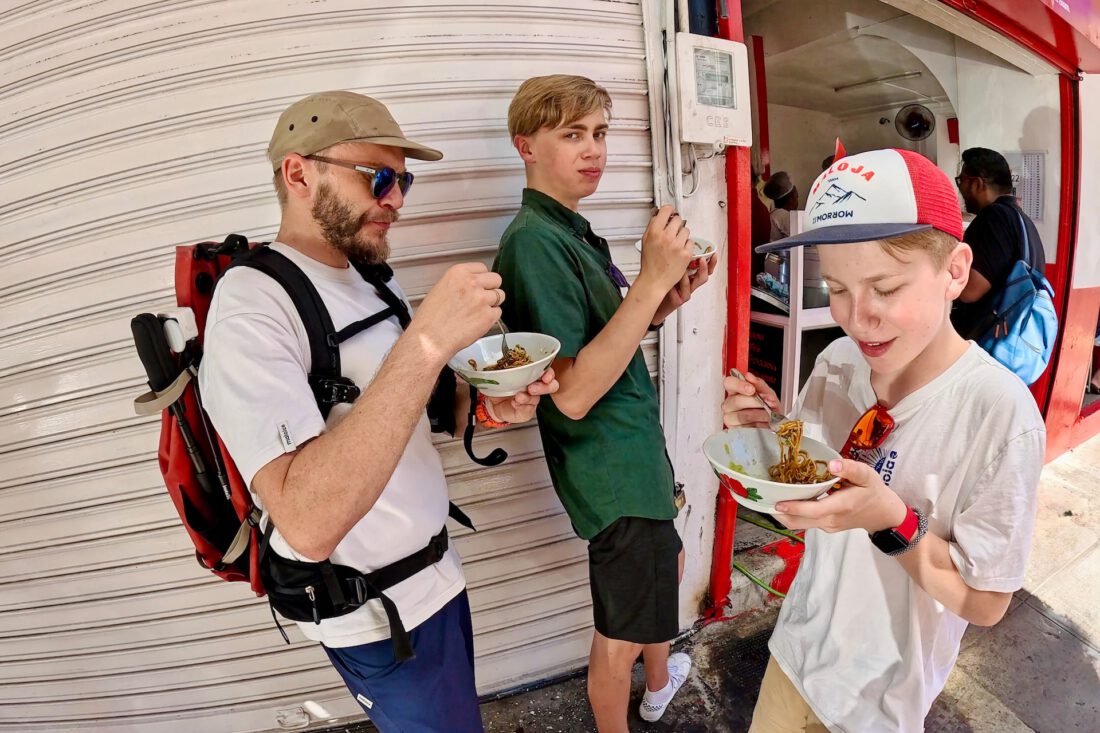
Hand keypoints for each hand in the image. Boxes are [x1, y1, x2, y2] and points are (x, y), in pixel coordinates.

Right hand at [408, 263, 502, 364]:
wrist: (431, 338)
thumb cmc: (431, 318)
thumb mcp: (441, 288)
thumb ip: (460, 283)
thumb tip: (472, 284)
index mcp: (459, 273)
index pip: (482, 267)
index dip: (481, 278)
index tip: (479, 284)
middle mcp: (472, 283)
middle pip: (496, 279)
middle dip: (491, 288)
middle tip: (481, 298)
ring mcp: (482, 299)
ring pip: (500, 296)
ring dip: (492, 303)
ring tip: (478, 312)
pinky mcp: (488, 316)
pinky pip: (498, 312)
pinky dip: (491, 318)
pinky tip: (478, 322)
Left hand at [485, 369, 558, 422]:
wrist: (492, 402)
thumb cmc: (500, 384)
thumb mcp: (500, 371)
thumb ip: (503, 365)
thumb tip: (498, 356)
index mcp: (532, 373)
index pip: (547, 371)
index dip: (549, 372)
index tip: (545, 374)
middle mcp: (535, 386)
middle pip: (551, 386)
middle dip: (544, 387)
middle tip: (531, 388)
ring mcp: (532, 399)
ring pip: (537, 398)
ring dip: (528, 397)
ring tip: (519, 397)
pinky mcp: (527, 411)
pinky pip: (528, 409)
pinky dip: (521, 406)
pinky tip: (514, 403)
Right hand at [637, 205, 693, 293]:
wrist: (654, 281)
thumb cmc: (649, 264)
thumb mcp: (645, 241)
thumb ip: (652, 227)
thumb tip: (658, 216)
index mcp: (654, 232)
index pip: (666, 210)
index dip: (669, 210)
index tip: (670, 212)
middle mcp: (666, 237)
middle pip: (678, 219)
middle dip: (676, 224)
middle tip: (673, 231)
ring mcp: (677, 245)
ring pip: (686, 230)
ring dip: (682, 235)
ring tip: (676, 244)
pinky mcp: (685, 254)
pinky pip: (691, 242)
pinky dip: (686, 246)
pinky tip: (679, 251)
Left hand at [651, 251, 719, 325]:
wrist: (649, 300)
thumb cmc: (658, 284)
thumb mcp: (667, 269)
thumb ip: (675, 259)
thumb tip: (679, 245)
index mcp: (688, 276)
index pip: (703, 268)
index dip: (711, 262)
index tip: (713, 253)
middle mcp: (689, 285)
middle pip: (703, 277)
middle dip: (705, 268)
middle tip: (701, 260)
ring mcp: (684, 293)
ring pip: (693, 285)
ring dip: (688, 276)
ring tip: (681, 271)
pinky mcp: (678, 301)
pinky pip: (683, 293)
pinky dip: (676, 287)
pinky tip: (670, 284)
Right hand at [721, 370, 778, 427]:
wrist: (775, 422)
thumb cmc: (768, 406)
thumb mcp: (767, 392)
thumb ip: (759, 384)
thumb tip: (749, 376)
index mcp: (735, 390)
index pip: (728, 383)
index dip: (739, 385)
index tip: (751, 389)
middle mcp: (729, 403)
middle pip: (736, 401)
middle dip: (755, 402)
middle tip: (768, 403)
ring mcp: (730, 418)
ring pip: (742, 416)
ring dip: (760, 415)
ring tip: (770, 415)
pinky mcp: (735, 431)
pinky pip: (746, 428)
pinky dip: (759, 425)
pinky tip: (765, 423)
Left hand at [772, 459, 907, 533]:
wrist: (884, 515)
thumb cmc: (874, 492)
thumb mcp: (867, 476)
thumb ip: (850, 468)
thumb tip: (832, 463)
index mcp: (841, 506)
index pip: (813, 510)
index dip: (794, 508)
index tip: (777, 503)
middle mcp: (831, 520)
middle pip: (800, 521)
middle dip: (779, 513)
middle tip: (762, 499)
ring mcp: (827, 526)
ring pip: (800, 525)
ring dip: (783, 516)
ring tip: (768, 499)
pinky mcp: (825, 527)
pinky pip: (805, 523)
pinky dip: (793, 515)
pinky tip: (785, 501)